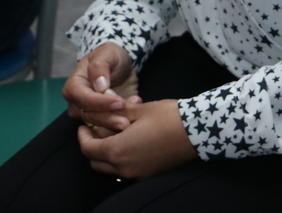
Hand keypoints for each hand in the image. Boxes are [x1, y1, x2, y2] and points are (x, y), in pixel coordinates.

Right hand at [64, 42, 138, 134]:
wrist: (120, 65)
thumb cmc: (110, 57)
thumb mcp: (107, 54)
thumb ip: (100, 67)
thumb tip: (99, 86)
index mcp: (73, 86)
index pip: (83, 99)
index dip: (100, 102)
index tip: (119, 103)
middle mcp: (77, 102)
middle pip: (89, 115)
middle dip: (109, 118)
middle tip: (127, 121)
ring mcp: (89, 112)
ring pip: (98, 125)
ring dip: (116, 122)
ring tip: (135, 113)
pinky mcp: (103, 118)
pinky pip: (109, 126)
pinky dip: (122, 120)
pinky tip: (136, 108)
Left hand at [77, 99, 197, 178]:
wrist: (197, 131)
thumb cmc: (167, 117)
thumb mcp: (138, 110)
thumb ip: (113, 112)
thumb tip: (97, 107)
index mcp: (117, 151)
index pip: (88, 148)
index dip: (83, 136)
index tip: (84, 125)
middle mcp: (123, 167)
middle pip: (96, 162)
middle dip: (92, 146)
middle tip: (96, 130)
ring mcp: (137, 173)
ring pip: (110, 168)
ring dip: (106, 154)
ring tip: (114, 135)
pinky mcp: (148, 174)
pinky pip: (125, 169)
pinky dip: (121, 159)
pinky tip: (131, 142)